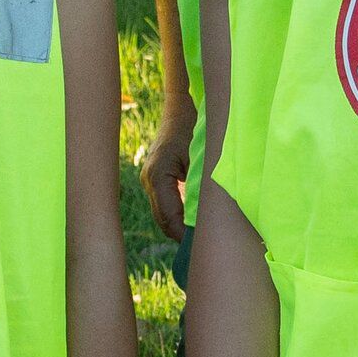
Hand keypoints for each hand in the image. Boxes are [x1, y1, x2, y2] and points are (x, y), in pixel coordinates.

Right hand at [138, 105, 194, 242]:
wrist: (182, 107)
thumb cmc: (195, 129)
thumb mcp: (202, 160)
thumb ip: (202, 190)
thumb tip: (207, 220)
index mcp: (158, 177)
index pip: (169, 218)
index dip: (184, 235)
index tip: (202, 247)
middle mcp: (149, 180)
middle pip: (163, 220)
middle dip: (181, 235)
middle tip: (204, 249)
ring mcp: (150, 179)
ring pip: (163, 214)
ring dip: (179, 226)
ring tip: (201, 239)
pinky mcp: (156, 178)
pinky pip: (166, 204)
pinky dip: (179, 215)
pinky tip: (195, 222)